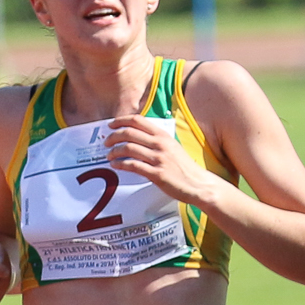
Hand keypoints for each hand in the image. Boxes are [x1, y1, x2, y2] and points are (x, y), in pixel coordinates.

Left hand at [103, 114, 218, 208]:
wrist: (199, 184)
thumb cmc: (184, 167)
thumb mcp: (173, 147)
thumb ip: (157, 141)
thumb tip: (137, 138)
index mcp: (163, 135)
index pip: (138, 120)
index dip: (121, 120)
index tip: (111, 124)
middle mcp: (160, 144)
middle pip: (129, 133)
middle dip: (113, 136)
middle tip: (106, 142)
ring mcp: (159, 159)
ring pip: (129, 148)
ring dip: (114, 151)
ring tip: (109, 155)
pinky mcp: (157, 174)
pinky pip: (133, 166)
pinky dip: (121, 164)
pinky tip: (115, 165)